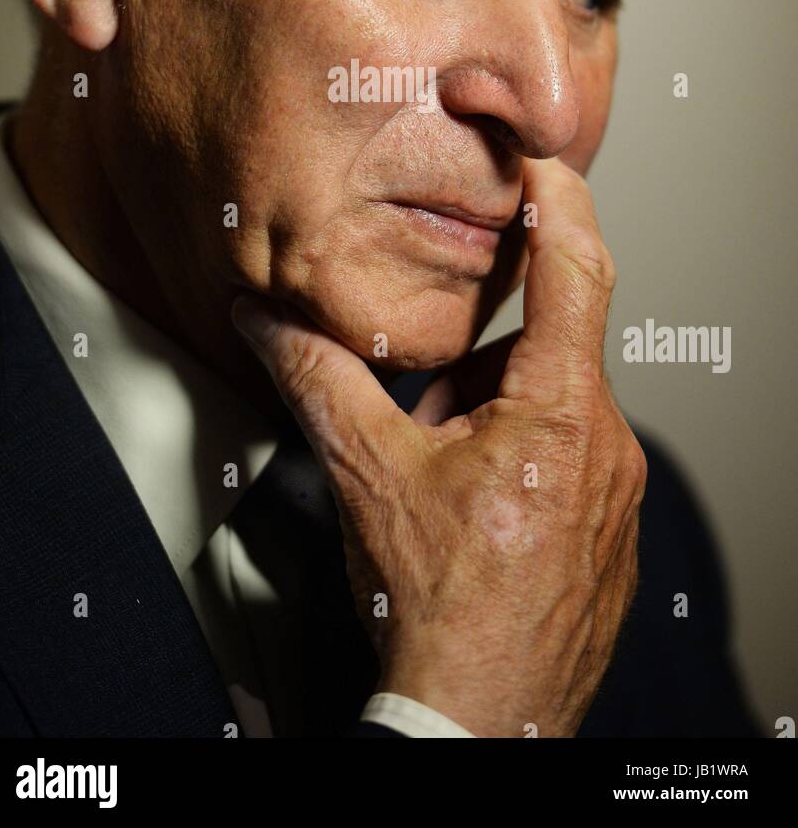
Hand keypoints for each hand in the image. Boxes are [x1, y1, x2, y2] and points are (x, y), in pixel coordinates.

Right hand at [232, 157, 646, 737]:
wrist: (476, 725)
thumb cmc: (436, 610)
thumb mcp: (365, 475)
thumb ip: (316, 377)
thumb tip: (265, 320)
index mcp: (559, 412)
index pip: (577, 270)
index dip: (560, 201)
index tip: (542, 160)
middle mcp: (608, 445)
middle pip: (545, 350)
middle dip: (478, 364)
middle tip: (426, 419)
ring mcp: (618, 493)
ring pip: (554, 406)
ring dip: (494, 417)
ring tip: (443, 479)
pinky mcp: (614, 531)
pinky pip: (572, 457)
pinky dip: (521, 458)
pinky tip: (475, 512)